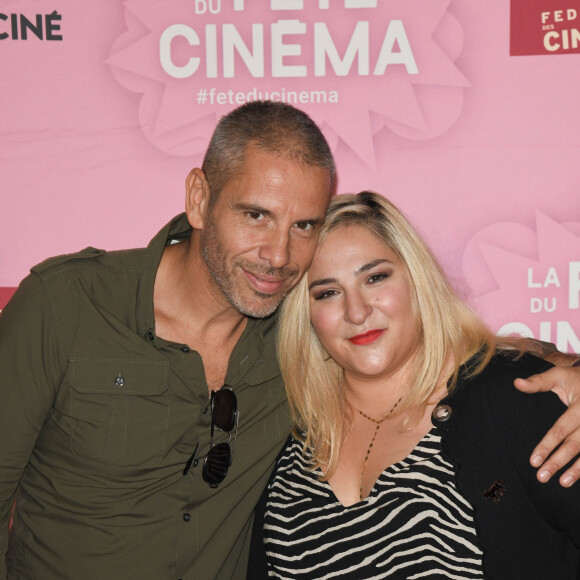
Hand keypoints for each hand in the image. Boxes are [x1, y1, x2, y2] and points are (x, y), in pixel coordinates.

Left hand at [514, 364, 579, 486]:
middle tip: (541, 477)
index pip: (560, 429)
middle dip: (558, 462)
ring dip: (577, 470)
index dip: (547, 445)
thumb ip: (538, 382)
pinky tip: (578, 477)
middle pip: (574, 445)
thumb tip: (516, 383)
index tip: (533, 461)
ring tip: (562, 482)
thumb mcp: (559, 376)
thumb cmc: (577, 380)